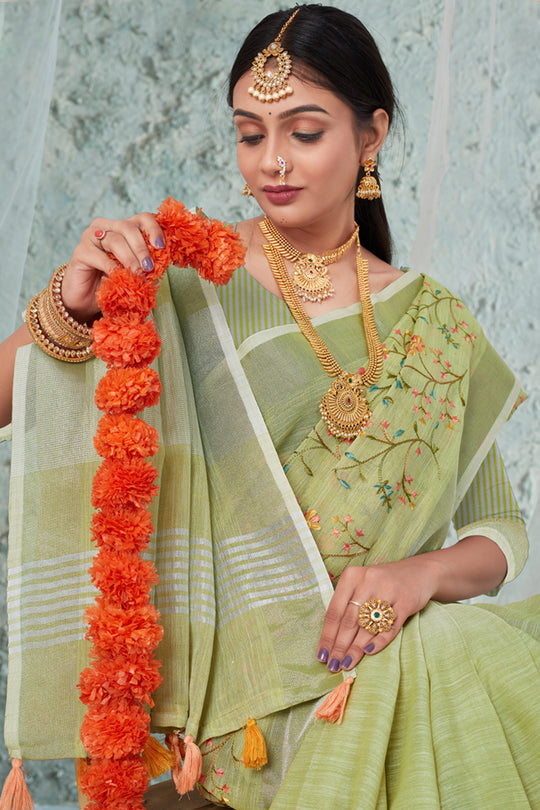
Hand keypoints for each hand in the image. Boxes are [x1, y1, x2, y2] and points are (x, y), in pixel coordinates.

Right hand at [62, 212, 165, 321]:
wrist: (87, 298)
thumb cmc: (114, 282)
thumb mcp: (134, 268)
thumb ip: (146, 260)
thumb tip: (165, 258)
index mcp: (122, 227)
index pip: (142, 218)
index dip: (153, 229)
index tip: (161, 247)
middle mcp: (105, 226)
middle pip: (128, 227)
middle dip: (141, 248)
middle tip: (149, 267)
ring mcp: (90, 236)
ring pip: (115, 241)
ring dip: (130, 259)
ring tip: (137, 274)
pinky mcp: (80, 251)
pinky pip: (101, 257)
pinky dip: (113, 269)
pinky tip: (119, 278)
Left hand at [316, 555, 439, 671]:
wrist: (419, 572)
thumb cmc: (382, 584)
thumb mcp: (361, 585)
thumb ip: (347, 605)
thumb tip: (331, 640)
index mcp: (351, 576)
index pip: (334, 611)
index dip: (327, 635)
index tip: (321, 655)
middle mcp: (368, 581)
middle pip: (349, 620)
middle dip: (340, 646)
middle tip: (333, 664)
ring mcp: (388, 590)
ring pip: (367, 625)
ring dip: (356, 648)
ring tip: (347, 663)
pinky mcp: (406, 601)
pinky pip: (390, 626)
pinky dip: (379, 641)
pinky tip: (368, 652)